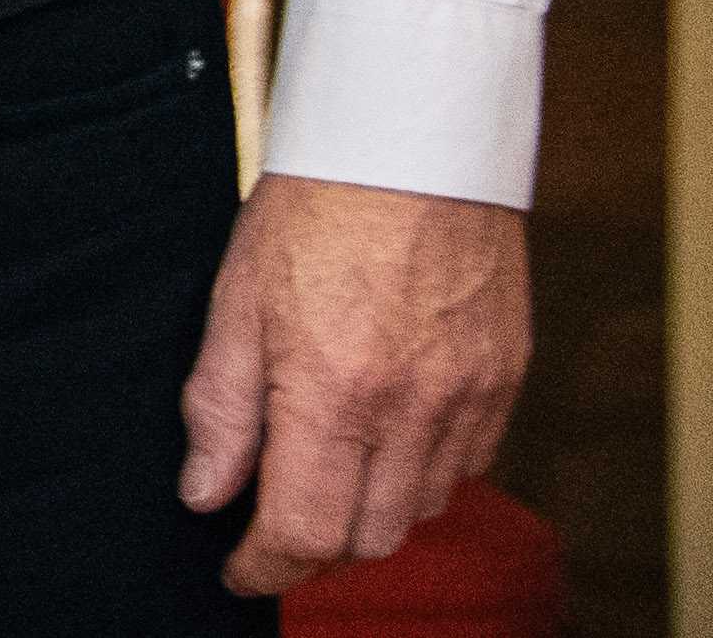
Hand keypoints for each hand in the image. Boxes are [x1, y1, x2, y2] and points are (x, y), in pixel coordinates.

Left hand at [180, 172, 530, 591]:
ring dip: (370, 509)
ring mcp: (471, 398)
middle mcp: (413, 409)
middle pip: (368, 537)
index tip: (239, 570)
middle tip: (273, 521)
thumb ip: (221, 407)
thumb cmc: (314, 207)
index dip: (265, 566)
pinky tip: (387, 433)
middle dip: (315, 545)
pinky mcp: (507, 379)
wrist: (412, 141)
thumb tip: (205, 493)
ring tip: (327, 468)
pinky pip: (469, 463)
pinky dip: (423, 470)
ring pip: (421, 508)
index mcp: (334, 392)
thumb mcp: (236, 299)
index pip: (305, 530)